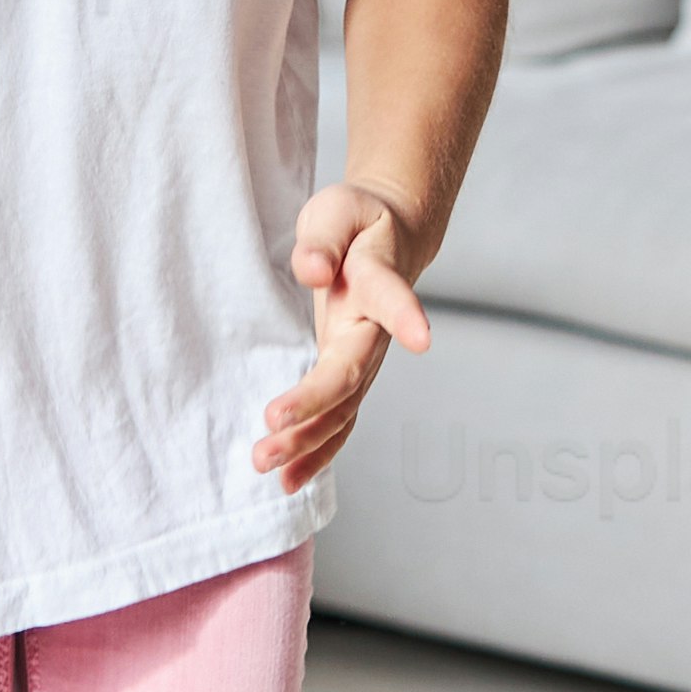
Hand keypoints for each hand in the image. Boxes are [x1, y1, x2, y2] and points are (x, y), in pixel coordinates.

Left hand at [256, 180, 430, 489]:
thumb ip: (323, 238)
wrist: (387, 240)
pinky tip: (289, 481)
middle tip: (272, 431)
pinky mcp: (351, 377)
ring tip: (266, 464)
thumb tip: (311, 270)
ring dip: (306, 441)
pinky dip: (316, 454)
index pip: (391, 297)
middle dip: (313, 407)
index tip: (423, 339)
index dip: (407, 317)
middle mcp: (376, 331)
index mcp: (377, 279)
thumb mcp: (337, 210)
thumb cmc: (357, 222)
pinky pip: (338, 423)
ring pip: (343, 409)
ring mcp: (366, 360)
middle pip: (351, 375)